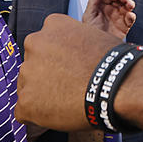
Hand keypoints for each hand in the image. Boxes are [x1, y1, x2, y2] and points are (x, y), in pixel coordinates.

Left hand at [17, 15, 122, 131]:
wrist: (117, 86)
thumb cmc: (115, 64)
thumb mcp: (93, 36)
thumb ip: (74, 42)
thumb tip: (72, 54)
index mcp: (52, 25)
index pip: (45, 44)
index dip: (57, 61)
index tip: (69, 70)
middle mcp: (34, 43)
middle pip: (33, 65)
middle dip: (46, 76)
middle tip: (69, 87)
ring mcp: (27, 72)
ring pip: (28, 87)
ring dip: (42, 95)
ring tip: (67, 102)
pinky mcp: (26, 100)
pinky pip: (24, 111)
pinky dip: (38, 116)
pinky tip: (58, 115)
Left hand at [82, 0, 135, 38]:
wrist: (97, 48)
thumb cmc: (91, 34)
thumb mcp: (88, 16)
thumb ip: (93, 2)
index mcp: (101, 6)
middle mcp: (111, 10)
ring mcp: (118, 17)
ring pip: (127, 6)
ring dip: (130, 3)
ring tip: (129, 5)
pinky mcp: (125, 25)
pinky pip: (131, 19)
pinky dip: (132, 16)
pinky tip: (129, 16)